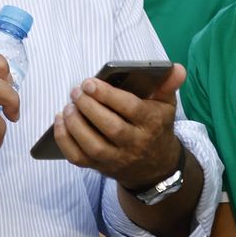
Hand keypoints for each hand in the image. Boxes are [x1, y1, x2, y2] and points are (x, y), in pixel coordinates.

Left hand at [52, 63, 184, 187]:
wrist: (155, 166)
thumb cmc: (156, 127)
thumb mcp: (166, 105)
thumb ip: (168, 84)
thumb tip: (176, 68)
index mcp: (151, 124)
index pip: (130, 109)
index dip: (108, 95)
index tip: (90, 82)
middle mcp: (135, 144)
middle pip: (111, 127)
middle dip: (89, 107)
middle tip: (76, 91)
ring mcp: (116, 159)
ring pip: (93, 145)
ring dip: (76, 124)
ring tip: (68, 106)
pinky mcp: (100, 168)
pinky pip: (78, 158)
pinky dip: (65, 140)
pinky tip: (59, 121)